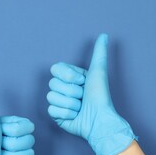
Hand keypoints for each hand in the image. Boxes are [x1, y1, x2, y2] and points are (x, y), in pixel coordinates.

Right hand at [47, 34, 136, 154]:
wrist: (99, 119)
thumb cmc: (100, 96)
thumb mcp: (98, 71)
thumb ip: (99, 52)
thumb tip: (104, 35)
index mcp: (71, 77)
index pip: (56, 69)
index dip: (68, 76)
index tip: (81, 81)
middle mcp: (63, 89)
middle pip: (53, 84)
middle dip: (71, 91)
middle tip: (82, 97)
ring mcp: (59, 102)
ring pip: (51, 97)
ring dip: (70, 104)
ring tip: (80, 108)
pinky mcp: (56, 115)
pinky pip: (52, 110)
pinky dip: (65, 114)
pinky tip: (74, 116)